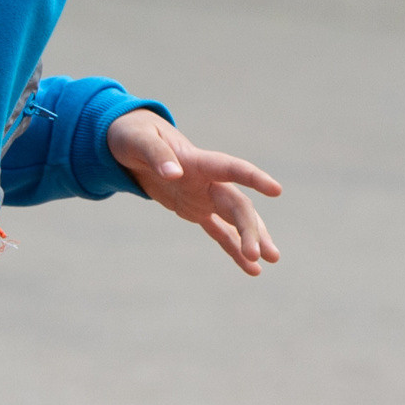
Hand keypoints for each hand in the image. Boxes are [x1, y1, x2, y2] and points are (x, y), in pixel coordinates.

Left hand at [106, 108, 280, 276]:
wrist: (129, 142)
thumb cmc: (134, 136)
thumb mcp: (138, 141)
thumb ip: (157, 155)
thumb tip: (174, 174)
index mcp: (198, 161)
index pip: (231, 168)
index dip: (254, 179)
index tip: (276, 190)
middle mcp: (208, 180)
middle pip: (238, 204)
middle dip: (252, 229)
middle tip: (265, 255)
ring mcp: (203, 196)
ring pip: (236, 219)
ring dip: (252, 239)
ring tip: (271, 261)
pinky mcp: (194, 210)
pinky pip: (219, 232)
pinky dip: (234, 249)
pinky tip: (251, 269)